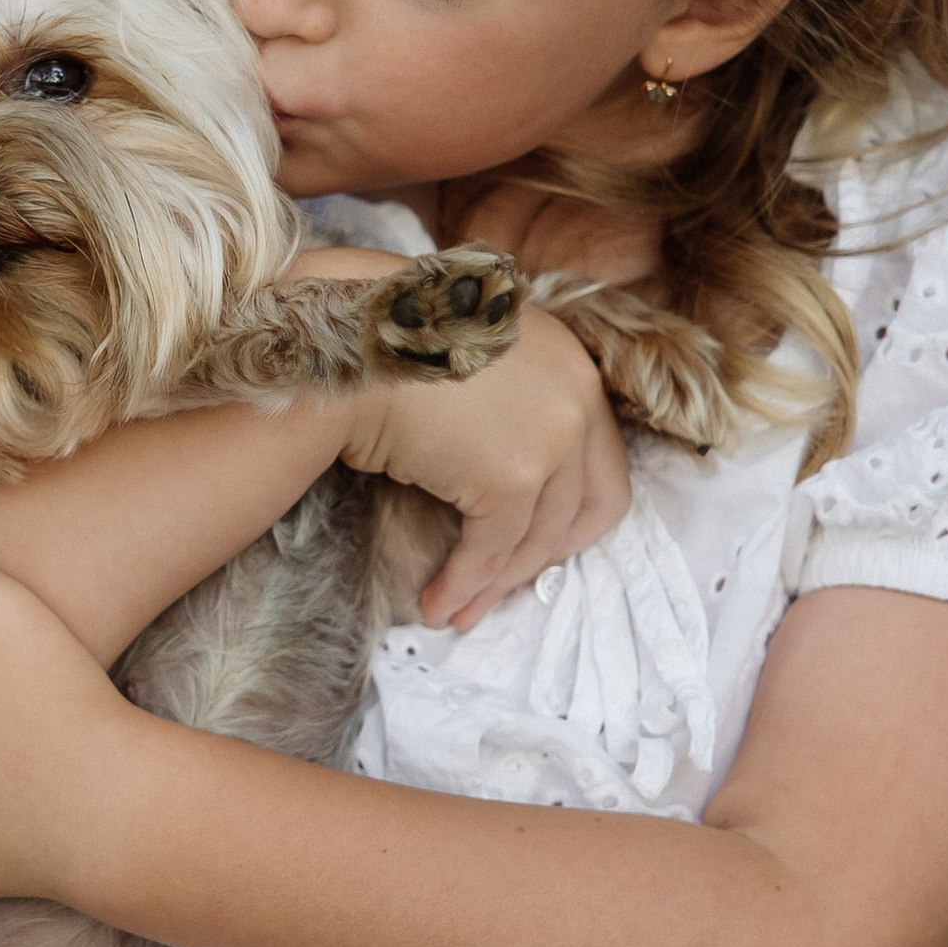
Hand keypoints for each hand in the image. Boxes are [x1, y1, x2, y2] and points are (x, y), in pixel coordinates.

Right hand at [340, 308, 628, 631]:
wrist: (347, 338)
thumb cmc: (390, 345)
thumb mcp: (474, 360)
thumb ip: (508, 404)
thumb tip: (496, 475)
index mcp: (572, 365)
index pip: (600, 462)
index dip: (568, 516)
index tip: (531, 545)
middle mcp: (578, 397)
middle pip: (584, 507)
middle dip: (539, 559)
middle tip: (499, 588)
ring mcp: (552, 436)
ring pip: (538, 537)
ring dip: (495, 584)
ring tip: (458, 608)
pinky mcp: (512, 476)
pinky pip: (493, 548)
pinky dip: (466, 583)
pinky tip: (438, 601)